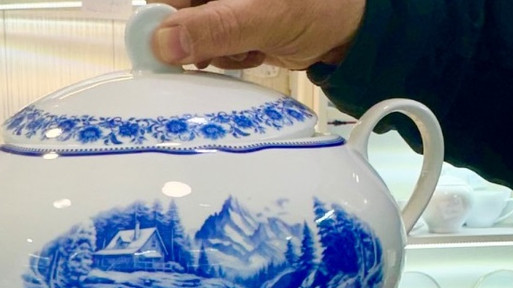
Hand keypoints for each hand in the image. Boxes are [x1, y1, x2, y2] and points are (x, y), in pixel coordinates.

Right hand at [150, 0, 366, 70]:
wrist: (349, 30)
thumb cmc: (319, 7)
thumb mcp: (264, 17)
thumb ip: (215, 28)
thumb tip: (163, 44)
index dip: (163, 21)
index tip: (166, 52)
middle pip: (177, 16)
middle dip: (196, 40)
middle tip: (224, 50)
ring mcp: (224, 5)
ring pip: (193, 36)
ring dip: (215, 52)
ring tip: (248, 47)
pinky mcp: (233, 25)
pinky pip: (213, 47)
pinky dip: (229, 57)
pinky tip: (253, 51)